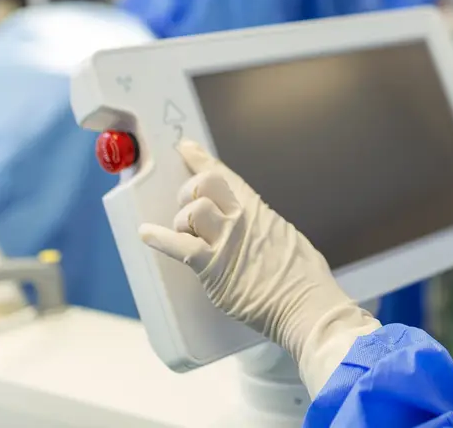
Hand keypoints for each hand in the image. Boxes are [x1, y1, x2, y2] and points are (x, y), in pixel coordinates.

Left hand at [139, 140, 380, 394]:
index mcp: (258, 211)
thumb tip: (259, 232)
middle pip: (204, 184)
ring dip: (181, 221)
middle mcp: (241, 220)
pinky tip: (146, 233)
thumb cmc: (304, 278)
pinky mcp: (214, 268)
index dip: (201, 160)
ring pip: (191, 210)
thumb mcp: (287, 238)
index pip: (225, 177)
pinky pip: (179, 246)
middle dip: (188, 191)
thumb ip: (266, 230)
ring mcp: (226, 242)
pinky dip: (159, 238)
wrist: (306, 304)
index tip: (186, 148)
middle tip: (185, 207)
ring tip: (184, 235)